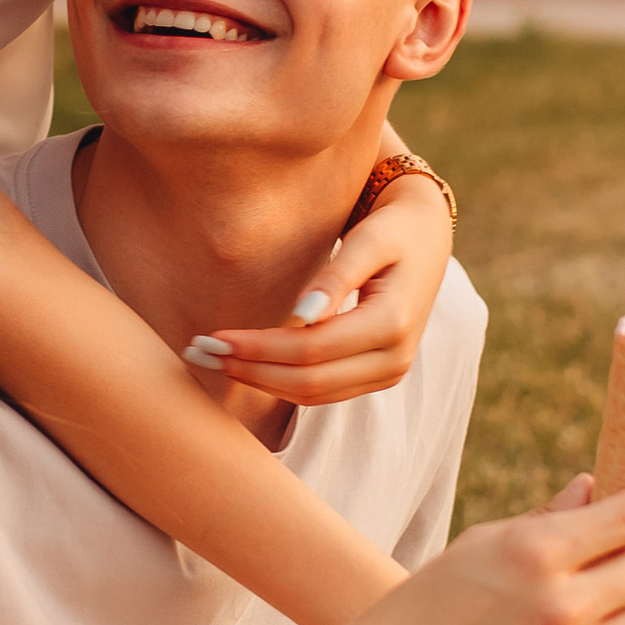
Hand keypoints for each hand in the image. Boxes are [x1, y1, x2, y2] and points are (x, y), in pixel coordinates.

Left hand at [192, 172, 452, 407]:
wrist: (426, 238)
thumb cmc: (393, 228)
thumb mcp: (369, 239)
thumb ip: (336, 277)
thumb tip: (302, 316)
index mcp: (393, 323)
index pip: (312, 350)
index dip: (259, 348)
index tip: (211, 335)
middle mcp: (394, 359)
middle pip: (309, 382)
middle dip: (250, 370)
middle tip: (197, 351)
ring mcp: (388, 374)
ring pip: (313, 395)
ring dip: (258, 381)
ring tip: (210, 359)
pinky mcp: (375, 377)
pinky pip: (321, 392)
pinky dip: (278, 383)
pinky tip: (243, 364)